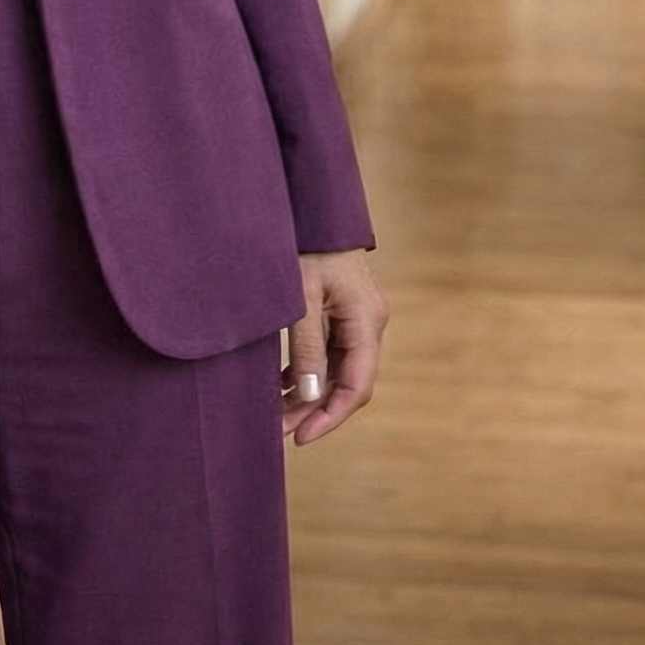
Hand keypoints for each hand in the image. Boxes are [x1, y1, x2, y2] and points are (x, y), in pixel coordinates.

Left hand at [283, 249, 388, 445]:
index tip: (300, 438)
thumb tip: (311, 396)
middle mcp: (368, 322)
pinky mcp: (343, 310)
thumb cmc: (306, 243)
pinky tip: (283, 383)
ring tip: (275, 413)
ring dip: (309, 392)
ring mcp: (357, 317)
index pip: (355, 386)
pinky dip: (308, 370)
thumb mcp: (301, 295)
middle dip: (314, 409)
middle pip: (347, 382)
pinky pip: (330, 351)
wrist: (313, 206)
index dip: (328, 416)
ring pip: (337, 369)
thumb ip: (307, 346)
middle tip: (279, 431)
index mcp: (366, 320)